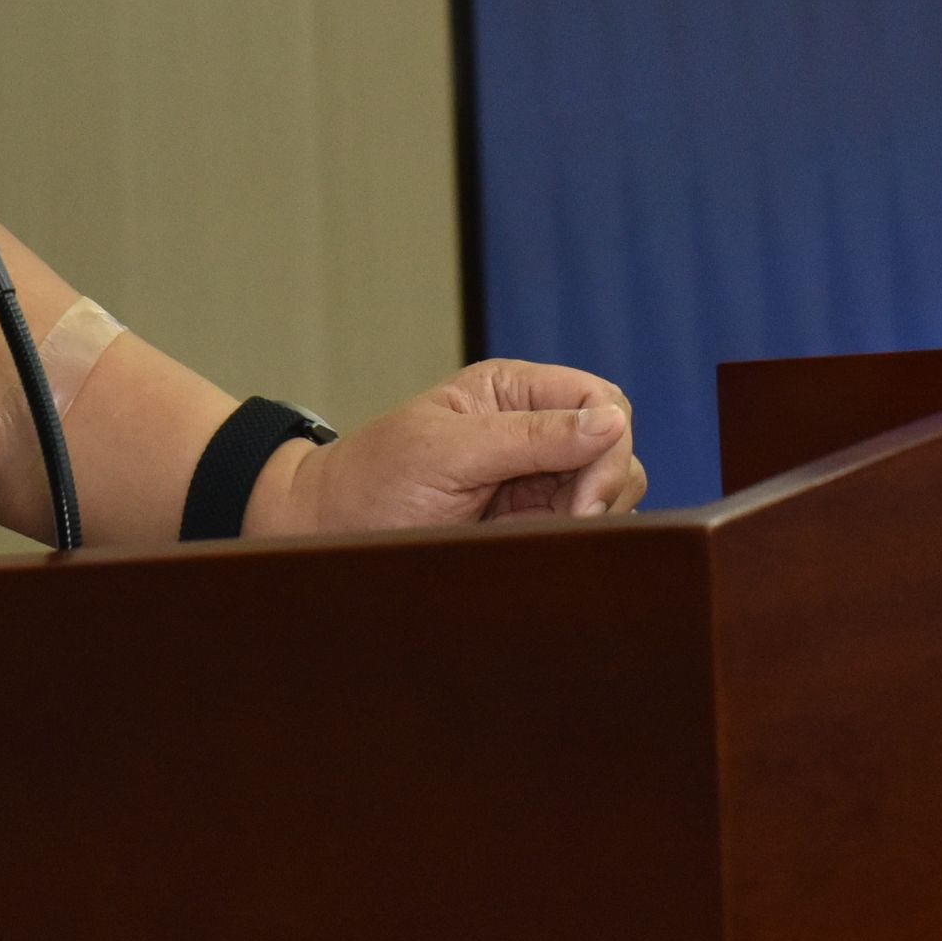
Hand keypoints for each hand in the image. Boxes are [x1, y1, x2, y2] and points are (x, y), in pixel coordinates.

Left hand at [254, 358, 644, 535]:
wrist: (327, 533)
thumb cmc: (375, 481)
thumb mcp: (449, 452)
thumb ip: (531, 436)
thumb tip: (612, 421)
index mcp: (513, 390)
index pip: (601, 399)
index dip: (607, 445)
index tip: (584, 497)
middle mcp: (532, 428)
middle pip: (614, 445)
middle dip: (605, 486)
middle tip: (566, 524)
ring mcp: (534, 478)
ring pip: (608, 489)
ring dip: (591, 517)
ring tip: (536, 537)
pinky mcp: (528, 523)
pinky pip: (579, 526)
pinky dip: (574, 540)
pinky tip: (538, 550)